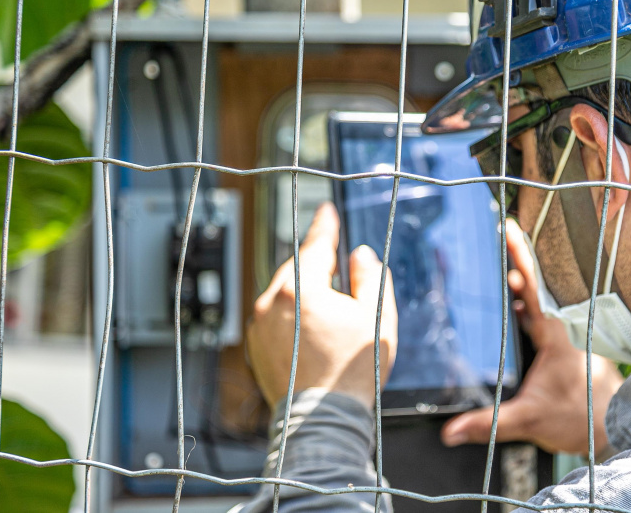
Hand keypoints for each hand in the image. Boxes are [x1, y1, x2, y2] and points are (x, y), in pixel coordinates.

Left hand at [246, 203, 397, 409]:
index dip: (325, 225)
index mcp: (299, 288)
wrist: (321, 419)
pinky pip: (275, 318)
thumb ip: (369, 278)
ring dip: (305, 294)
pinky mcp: (255, 347)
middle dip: (318, 266)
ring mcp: (258, 326)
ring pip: (284, 294)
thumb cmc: (350, 371)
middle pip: (298, 269)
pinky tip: (313, 334)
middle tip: (340, 272)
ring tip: (332, 314)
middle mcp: (271, 302)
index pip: (315, 245)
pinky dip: (293, 316)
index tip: (327, 211)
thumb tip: (359, 257)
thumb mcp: (375, 317)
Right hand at [441, 219, 622, 457]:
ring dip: (520, 282)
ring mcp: (565, 334)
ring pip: (539, 298)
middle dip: (514, 258)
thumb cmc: (580, 418)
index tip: (507, 228)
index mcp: (556, 332)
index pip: (533, 285)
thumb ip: (489, 423)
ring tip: (496, 262)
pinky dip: (526, 303)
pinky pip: (541, 314)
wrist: (613, 428)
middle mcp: (562, 326)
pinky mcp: (564, 345)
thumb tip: (450, 431)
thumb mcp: (530, 419)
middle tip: (495, 233)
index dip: (519, 256)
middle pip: (535, 283)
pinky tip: (511, 302)